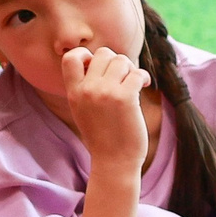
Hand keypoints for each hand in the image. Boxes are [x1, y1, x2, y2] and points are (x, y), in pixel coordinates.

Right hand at [60, 46, 152, 178]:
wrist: (114, 162)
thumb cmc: (102, 137)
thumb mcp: (83, 110)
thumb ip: (86, 87)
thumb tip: (104, 60)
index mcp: (73, 93)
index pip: (70, 57)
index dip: (86, 55)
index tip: (97, 67)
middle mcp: (87, 90)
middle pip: (103, 53)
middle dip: (116, 62)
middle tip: (123, 77)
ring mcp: (105, 92)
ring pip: (121, 60)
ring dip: (131, 69)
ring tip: (133, 83)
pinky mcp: (125, 98)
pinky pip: (137, 73)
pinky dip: (143, 77)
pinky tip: (144, 86)